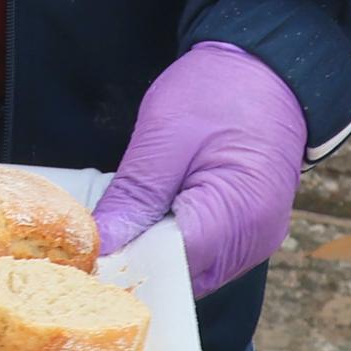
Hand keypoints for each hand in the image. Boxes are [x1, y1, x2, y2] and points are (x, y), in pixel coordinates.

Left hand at [91, 41, 307, 294]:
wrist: (267, 73)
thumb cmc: (218, 93)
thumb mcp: (164, 134)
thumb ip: (135, 195)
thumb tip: (101, 245)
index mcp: (236, 214)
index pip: (169, 266)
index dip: (123, 260)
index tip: (83, 251)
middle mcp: (253, 242)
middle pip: (181, 276)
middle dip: (136, 261)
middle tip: (91, 239)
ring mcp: (255, 242)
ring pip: (191, 272)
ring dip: (154, 254)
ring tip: (121, 223)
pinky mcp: (250, 236)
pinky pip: (205, 257)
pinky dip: (175, 246)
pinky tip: (150, 221)